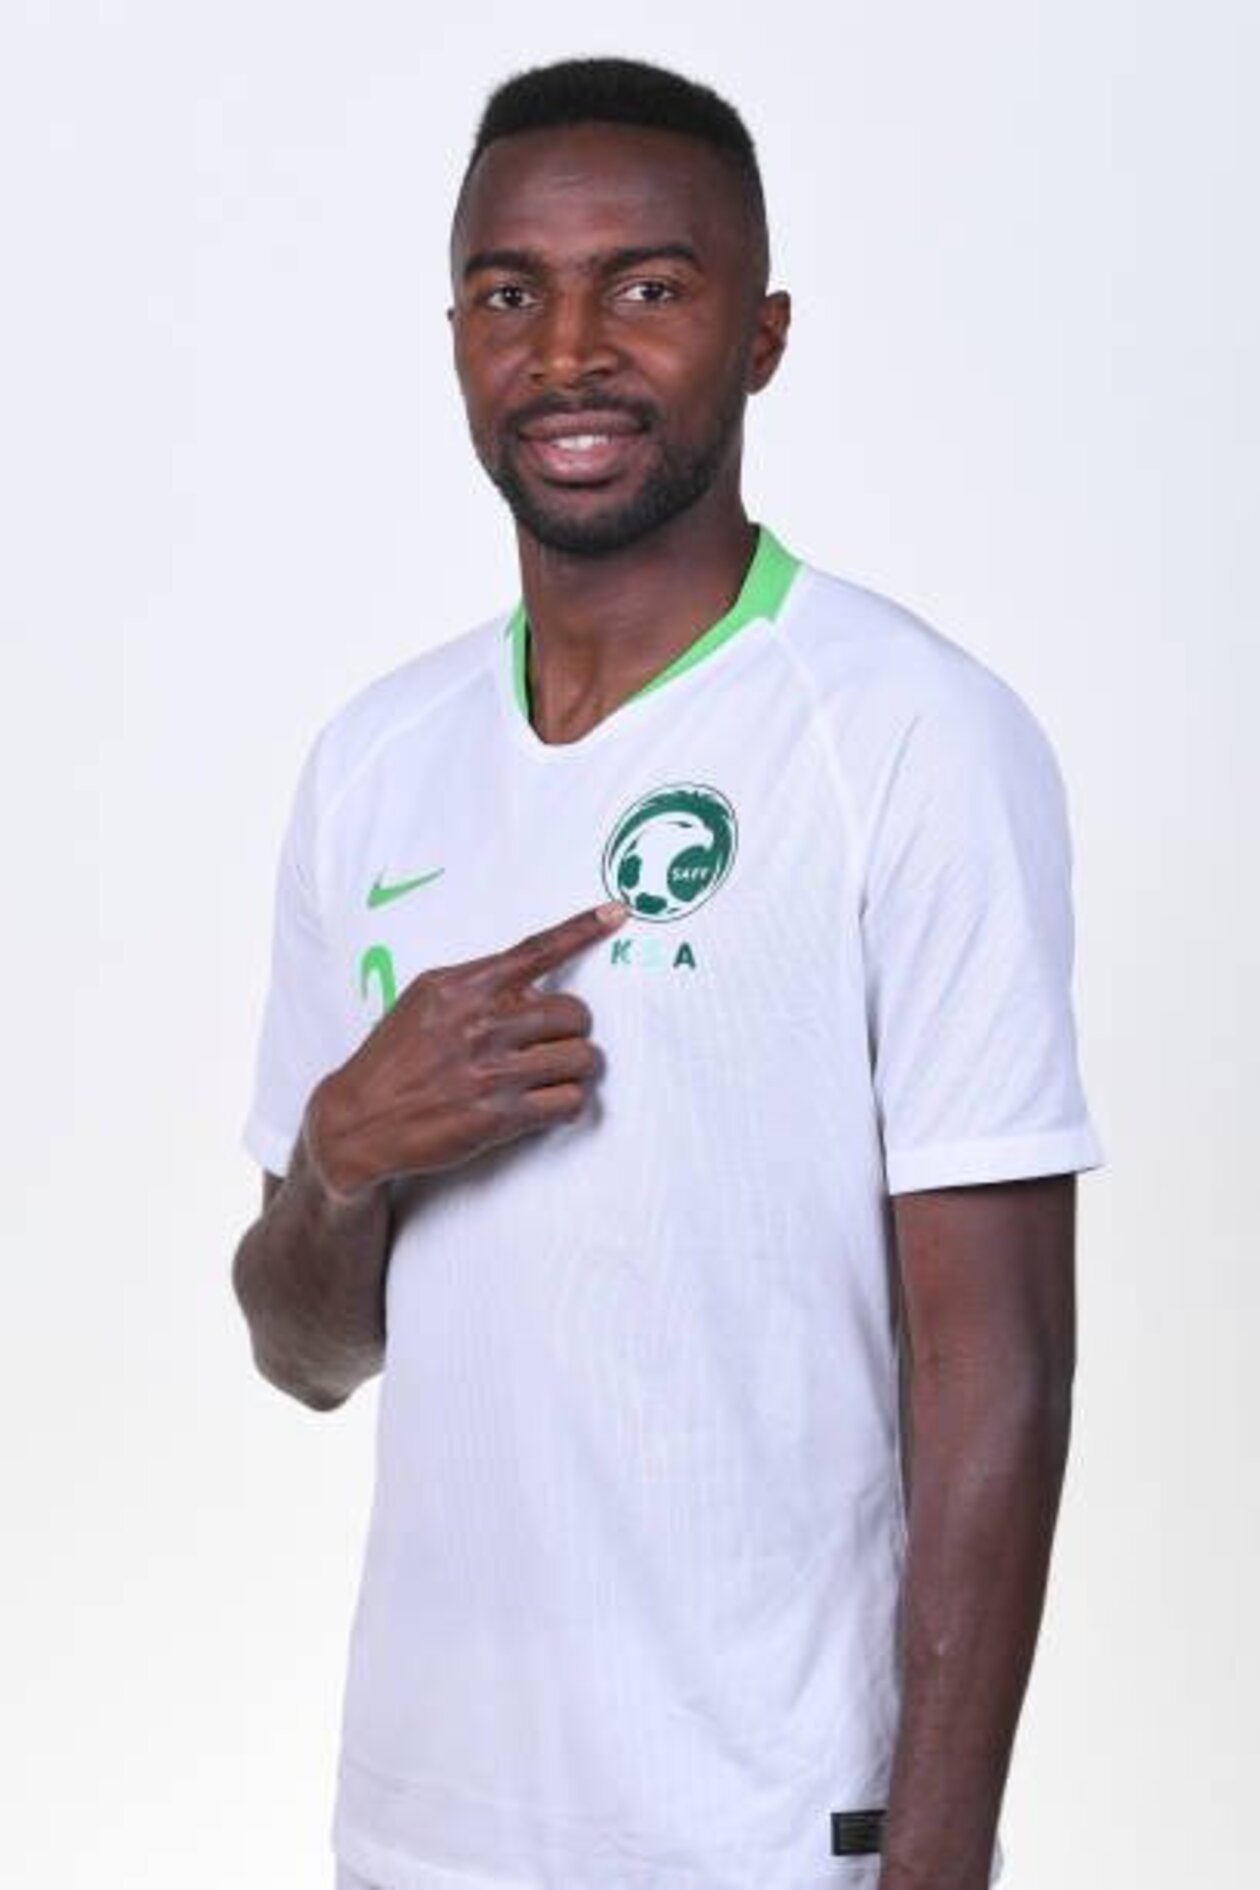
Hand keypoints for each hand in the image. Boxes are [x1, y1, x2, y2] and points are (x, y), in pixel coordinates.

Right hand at [303, 900, 627, 1200]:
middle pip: (574, 1012)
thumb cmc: (395, 1058)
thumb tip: (529, 984)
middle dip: (574, 1029)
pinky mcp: (497, 1117)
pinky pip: (568, 1102)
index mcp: (462, 987)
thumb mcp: (424, 1001)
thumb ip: (476, 986)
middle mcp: (479, 1023)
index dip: (582, 930)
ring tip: (560, 1074)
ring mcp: (490, 1071)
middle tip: (559, 1042)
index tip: (617, 913)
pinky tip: (553, 1102)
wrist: (358, 1119)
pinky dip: (570, 1102)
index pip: (535, 951)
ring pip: (582, 1058)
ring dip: (579, 1068)